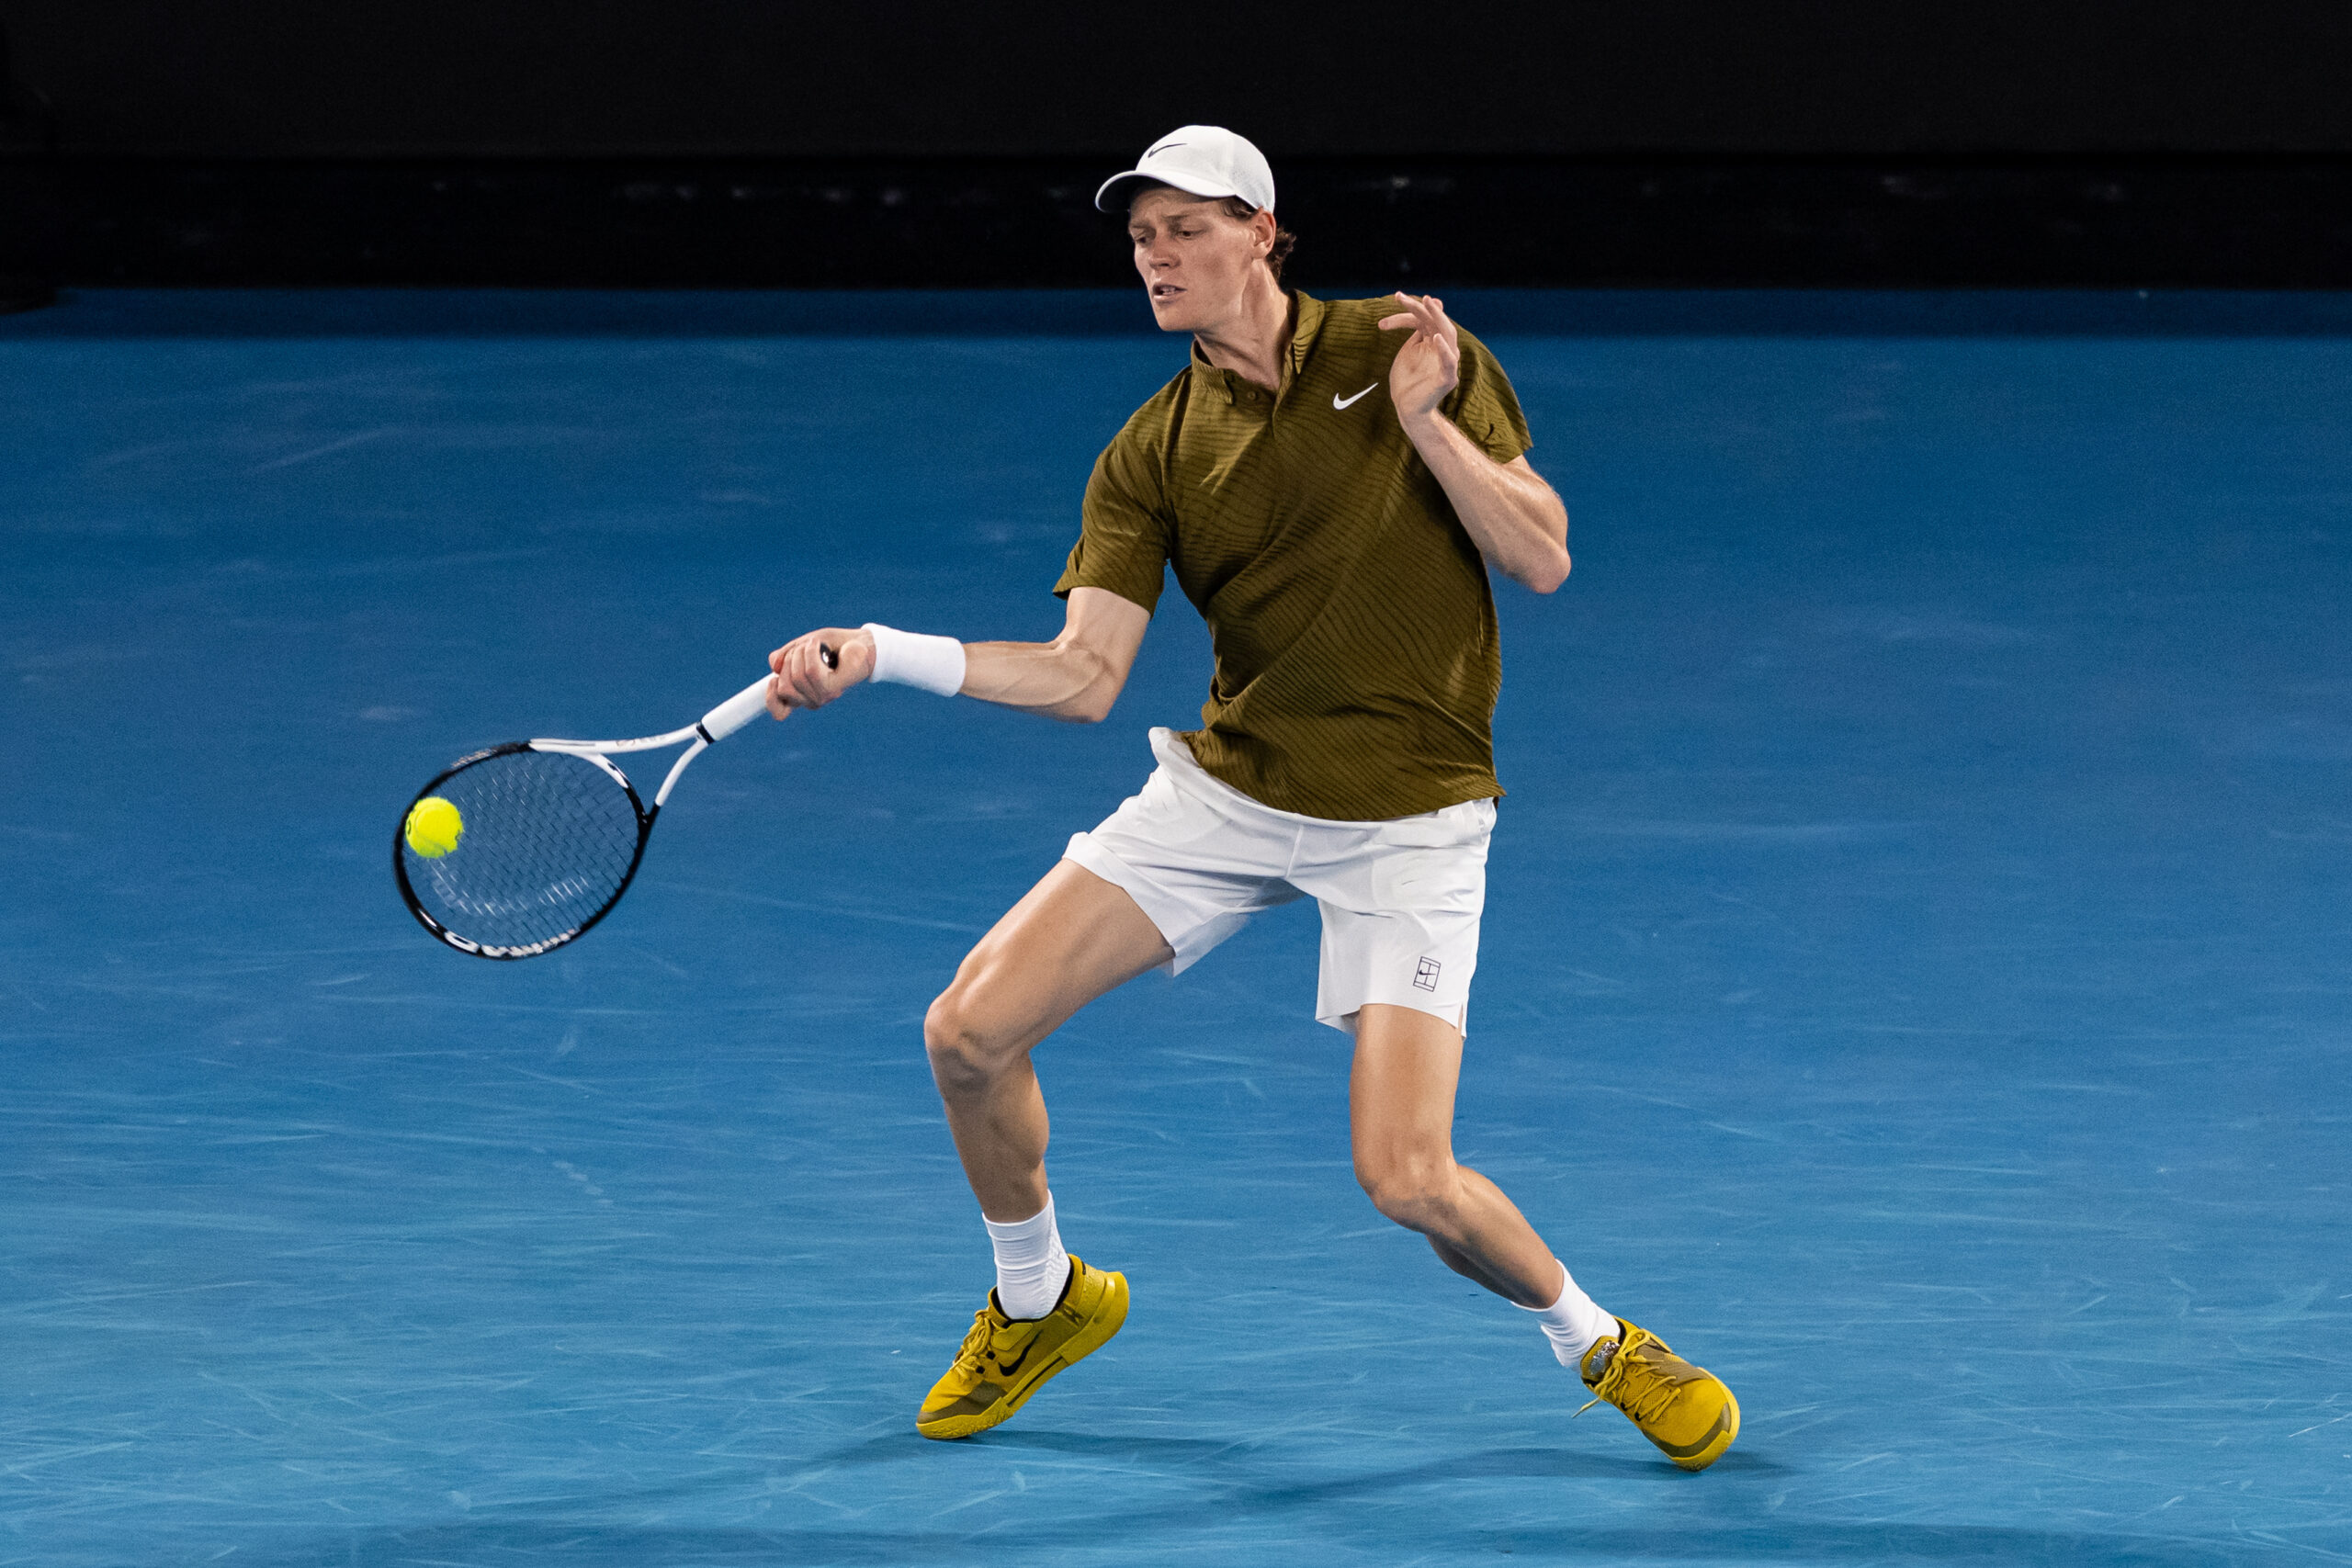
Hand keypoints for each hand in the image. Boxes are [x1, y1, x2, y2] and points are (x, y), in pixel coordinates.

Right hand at [766, 627, 872, 716]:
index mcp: (801, 694)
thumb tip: (774, 666)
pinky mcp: (833, 688)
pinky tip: (818, 645)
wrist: (860, 643)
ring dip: (801, 653)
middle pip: (784, 688)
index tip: (773, 679)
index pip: (779, 712)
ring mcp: (823, 696)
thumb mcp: (801, 646)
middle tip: (803, 649)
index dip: (770, 698)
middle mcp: (811, 699)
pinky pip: (811, 672)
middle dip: (788, 662)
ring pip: (796, 677)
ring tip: (815, 645)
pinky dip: (811, 652)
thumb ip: (784, 656)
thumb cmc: (832, 645)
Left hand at [1376, 291, 1460, 426]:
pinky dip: (1444, 349)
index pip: (1423, 319)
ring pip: (1447, 334)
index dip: (1407, 311)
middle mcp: (1443, 348)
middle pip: (1436, 321)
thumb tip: (1420, 308)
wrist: (1407, 410)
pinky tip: (1436, 337)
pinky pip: (1449, 361)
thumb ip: (1414, 332)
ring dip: (1437, 317)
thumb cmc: (1407, 381)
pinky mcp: (1447, 378)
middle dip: (1422, 306)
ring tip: (1427, 302)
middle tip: (1402, 296)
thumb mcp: (1408, 351)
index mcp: (1432, 341)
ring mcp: (1447, 363)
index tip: (1388, 310)